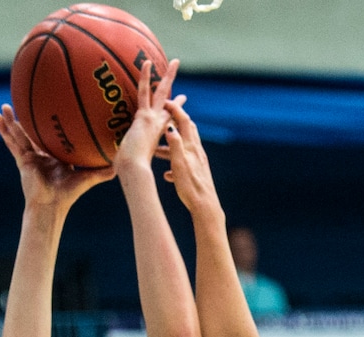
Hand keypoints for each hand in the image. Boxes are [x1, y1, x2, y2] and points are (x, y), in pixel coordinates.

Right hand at [0, 105, 114, 210]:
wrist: (51, 206)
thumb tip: (121, 163)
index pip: (54, 138)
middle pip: (35, 132)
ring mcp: (30, 157)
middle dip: (30, 118)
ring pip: (20, 134)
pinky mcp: (22, 160)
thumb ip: (103, 171)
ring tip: (5, 105)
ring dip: (12, 120)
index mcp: (56, 157)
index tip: (53, 109)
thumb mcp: (87, 178)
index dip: (53, 126)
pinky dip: (4, 131)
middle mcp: (42, 155)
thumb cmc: (69, 195)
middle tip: (27, 100)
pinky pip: (12, 142)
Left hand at [113, 59, 182, 174]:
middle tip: (179, 73)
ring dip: (169, 76)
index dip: (174, 109)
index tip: (182, 100)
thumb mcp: (128, 160)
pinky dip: (145, 76)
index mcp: (157, 135)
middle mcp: (158, 125)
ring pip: (162, 93)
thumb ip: (124, 157)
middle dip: (175, 89)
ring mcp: (153, 120)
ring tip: (175, 62)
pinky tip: (146, 63)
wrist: (135, 170)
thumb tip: (113, 167)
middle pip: (169, 103)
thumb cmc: (131, 171)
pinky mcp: (145, 117)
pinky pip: (144, 91)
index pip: (168, 119)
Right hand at [155, 97, 218, 212]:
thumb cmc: (190, 187)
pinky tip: (168, 175)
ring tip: (157, 152)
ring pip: (184, 147)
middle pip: (187, 130)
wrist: (205, 207)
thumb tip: (169, 126)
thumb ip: (175, 145)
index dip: (174, 109)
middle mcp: (197, 152)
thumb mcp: (179, 164)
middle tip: (163, 119)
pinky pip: (184, 164)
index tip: (165, 102)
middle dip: (175, 122)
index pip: (184, 120)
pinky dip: (175, 164)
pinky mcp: (197, 173)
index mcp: (191, 147)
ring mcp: (198, 162)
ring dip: (171, 146)